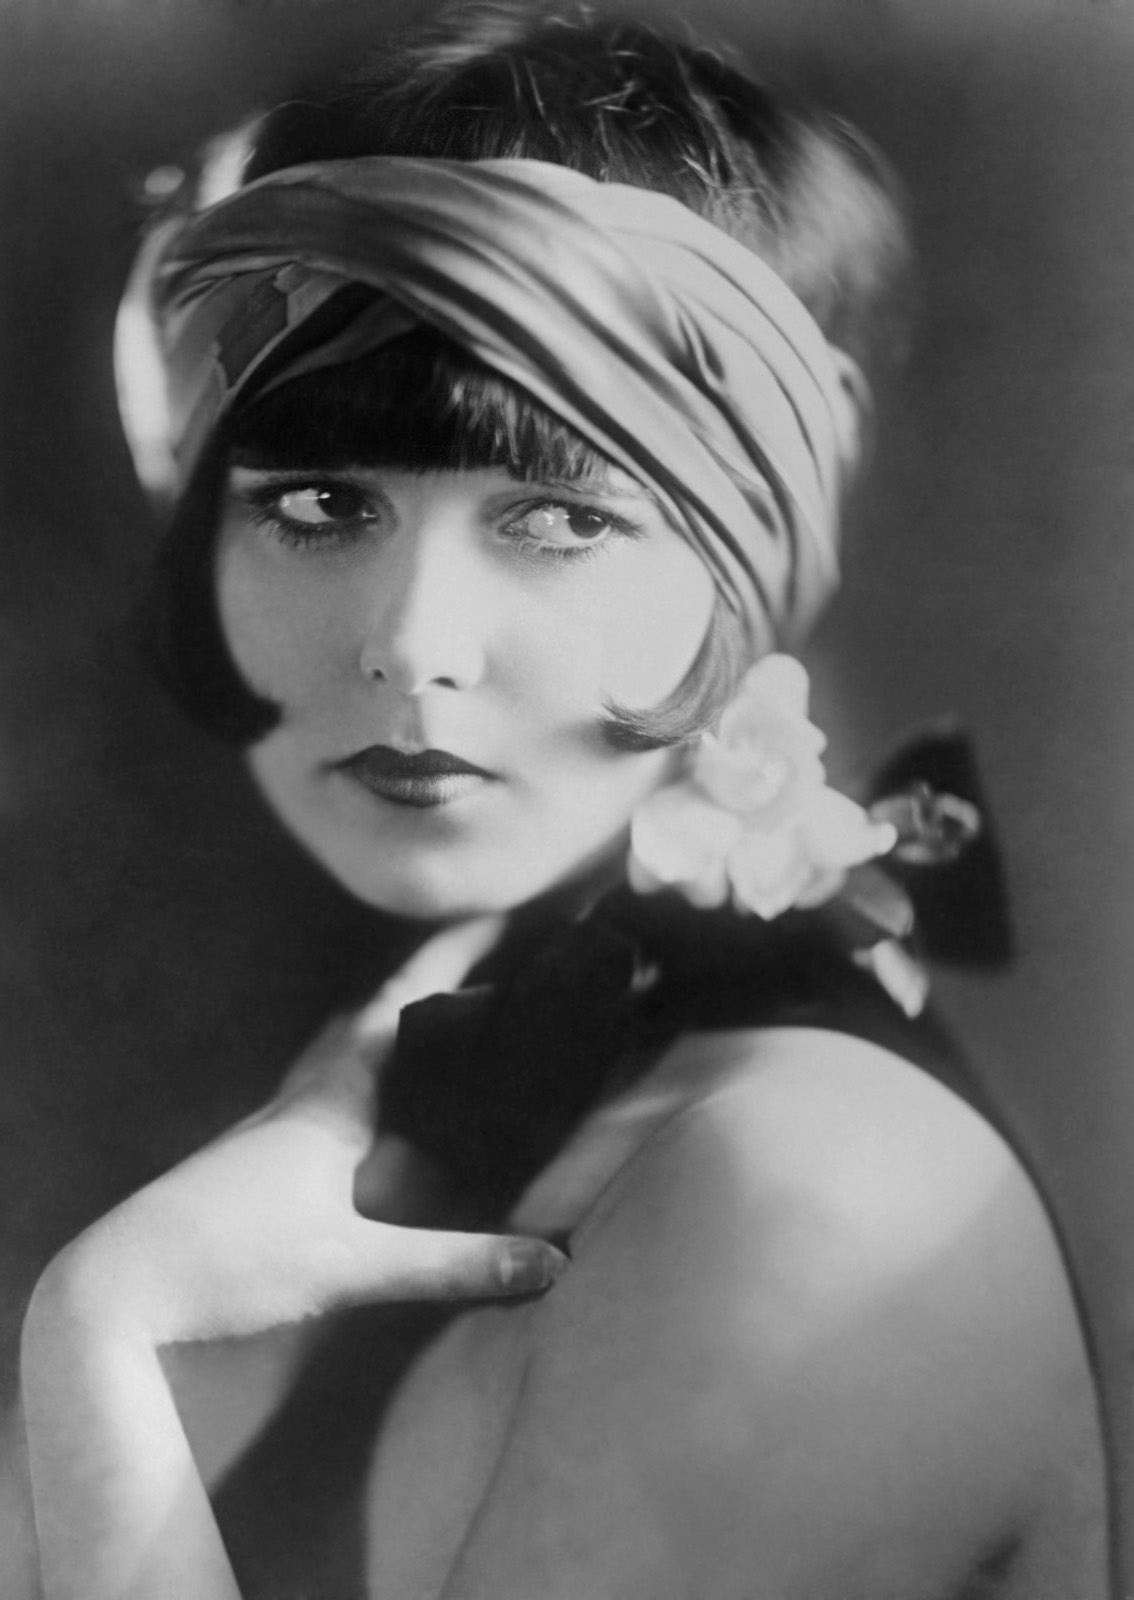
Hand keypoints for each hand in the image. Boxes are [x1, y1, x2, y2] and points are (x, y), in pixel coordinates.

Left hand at [47, 917, 566, 1346]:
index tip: (496, 917)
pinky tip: (366, 1108)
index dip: (451, 959)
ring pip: (336, 1050)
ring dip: (385, 1023)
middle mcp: (298, 1099)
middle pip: (367, 1015)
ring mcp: (268, 1126)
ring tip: (428, 1018)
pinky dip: (356, 1071)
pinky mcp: (251, 1158)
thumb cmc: (231, 1264)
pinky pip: (318, 1089)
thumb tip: (551, 1260)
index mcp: (328, 1103)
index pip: (400, 1009)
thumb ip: (453, 1264)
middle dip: (424, 980)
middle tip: (474, 959)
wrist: (118, 1289)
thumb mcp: (353, 1266)